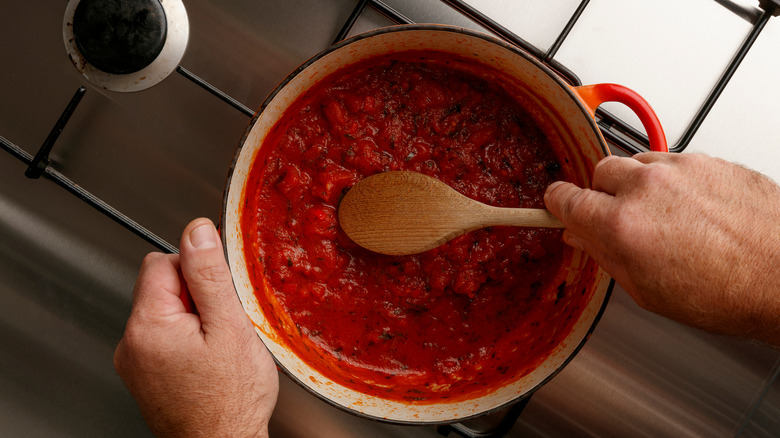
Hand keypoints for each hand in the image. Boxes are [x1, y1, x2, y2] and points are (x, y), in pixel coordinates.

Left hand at [114, 218, 278, 436]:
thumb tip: (196, 232)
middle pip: (162, 287)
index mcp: (147, 325)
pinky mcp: (144, 376)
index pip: (162, 261)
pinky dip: (187, 341)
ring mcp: (134, 363)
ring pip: (165, 313)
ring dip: (193, 320)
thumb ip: (209, 276)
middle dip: (196, 297)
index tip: (217, 297)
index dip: (196, 271)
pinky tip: (207, 362)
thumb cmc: (231, 401)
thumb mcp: (229, 327)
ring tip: (216, 349)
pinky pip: (164, 338)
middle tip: (222, 328)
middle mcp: (130, 343)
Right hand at [544, 153, 779, 345]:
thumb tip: (582, 236)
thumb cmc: (728, 292)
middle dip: (603, 193)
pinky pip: (675, 162)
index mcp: (621, 224)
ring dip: (639, 184)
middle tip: (619, 218)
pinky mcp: (710, 159)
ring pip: (638, 162)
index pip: (566, 197)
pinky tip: (692, 210)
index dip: (559, 204)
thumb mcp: (648, 290)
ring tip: (663, 217)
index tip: (560, 206)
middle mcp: (647, 187)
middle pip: (600, 172)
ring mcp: (681, 168)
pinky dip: (674, 181)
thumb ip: (605, 255)